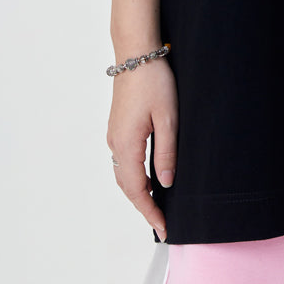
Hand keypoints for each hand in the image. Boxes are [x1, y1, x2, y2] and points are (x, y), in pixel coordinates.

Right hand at [106, 57, 177, 240]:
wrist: (136, 54)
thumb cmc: (154, 82)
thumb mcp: (168, 118)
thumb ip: (167, 152)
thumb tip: (166, 183)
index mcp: (127, 144)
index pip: (137, 190)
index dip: (150, 212)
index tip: (163, 228)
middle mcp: (115, 143)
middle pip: (127, 186)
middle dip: (143, 207)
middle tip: (162, 224)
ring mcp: (114, 134)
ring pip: (123, 174)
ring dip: (138, 193)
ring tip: (157, 207)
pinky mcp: (118, 127)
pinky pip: (124, 161)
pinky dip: (134, 177)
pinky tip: (149, 178)